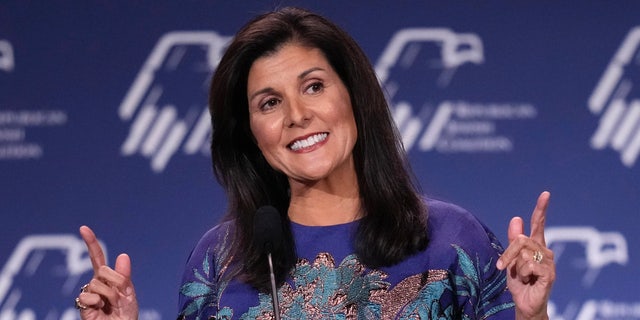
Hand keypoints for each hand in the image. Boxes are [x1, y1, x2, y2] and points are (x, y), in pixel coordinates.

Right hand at [76, 226, 138, 319]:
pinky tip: (100, 310)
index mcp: (108, 278)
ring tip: (111, 306)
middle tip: (119, 298)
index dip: (90, 243)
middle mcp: (96, 283)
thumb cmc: (125, 315)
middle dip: (115, 283)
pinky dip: (97, 303)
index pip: (97, 257)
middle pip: (102, 270)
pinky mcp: (82, 305)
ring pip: (96, 284)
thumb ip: (124, 276)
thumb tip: (122, 255)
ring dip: (108, 296)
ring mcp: (88, 294)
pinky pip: (87, 296)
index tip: (83, 228)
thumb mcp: (129, 293)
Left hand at [497, 191, 555, 319]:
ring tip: (521, 277)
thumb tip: (516, 218)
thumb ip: (512, 240)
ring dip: (514, 267)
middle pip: (520, 239)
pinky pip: (528, 264)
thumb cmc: (518, 282)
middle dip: (507, 254)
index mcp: (535, 245)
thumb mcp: (510, 259)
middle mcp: (545, 250)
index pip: (539, 223)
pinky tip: (527, 281)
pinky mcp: (549, 273)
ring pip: (523, 253)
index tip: (545, 194)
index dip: (541, 208)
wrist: (524, 303)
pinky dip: (522, 273)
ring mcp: (549, 262)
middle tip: (503, 267)